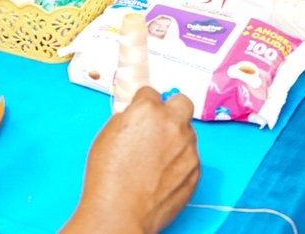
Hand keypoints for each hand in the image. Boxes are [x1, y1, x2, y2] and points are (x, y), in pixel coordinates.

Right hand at [63, 88, 198, 233]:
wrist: (121, 211)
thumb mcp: (108, 134)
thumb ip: (129, 118)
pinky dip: (180, 161)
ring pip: (188, 131)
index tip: (142, 114)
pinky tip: (162, 174)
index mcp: (148, 110)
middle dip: (172, 110)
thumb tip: (137, 115)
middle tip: (160, 126)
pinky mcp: (196, 169)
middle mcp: (172, 123)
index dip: (144, 104)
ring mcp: (188, 147)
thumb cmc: (109, 176)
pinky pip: (191, 157)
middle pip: (182, 102)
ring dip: (176, 138)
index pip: (152, 92)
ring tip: (156, 159)